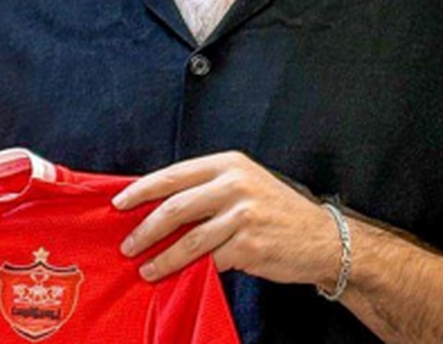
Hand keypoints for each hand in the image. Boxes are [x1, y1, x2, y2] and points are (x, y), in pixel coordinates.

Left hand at [112, 151, 340, 288]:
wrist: (324, 238)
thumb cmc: (276, 211)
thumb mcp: (244, 184)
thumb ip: (207, 188)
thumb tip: (157, 205)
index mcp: (228, 164)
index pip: (173, 175)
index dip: (141, 190)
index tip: (119, 204)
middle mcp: (234, 186)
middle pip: (174, 208)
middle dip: (145, 229)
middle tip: (127, 245)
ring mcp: (243, 217)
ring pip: (188, 241)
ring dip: (162, 258)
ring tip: (145, 269)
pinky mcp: (250, 247)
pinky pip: (210, 262)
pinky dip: (191, 272)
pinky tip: (179, 278)